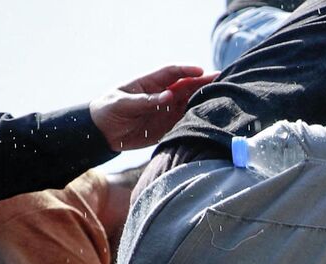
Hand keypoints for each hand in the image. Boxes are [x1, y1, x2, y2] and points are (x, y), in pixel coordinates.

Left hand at [89, 65, 217, 150]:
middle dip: (204, 83)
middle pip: (187, 86)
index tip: (201, 71)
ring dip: (204, 100)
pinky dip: (197, 119)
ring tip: (222, 98)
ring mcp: (167, 110)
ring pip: (190, 102)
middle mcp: (162, 94)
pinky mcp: (168, 126)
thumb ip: (146, 100)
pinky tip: (210, 118)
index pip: (173, 73)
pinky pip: (185, 121)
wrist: (102, 132)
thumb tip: (169, 97)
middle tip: (222, 80)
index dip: (187, 70)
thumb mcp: (123, 103)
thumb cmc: (108, 109)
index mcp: (150, 82)